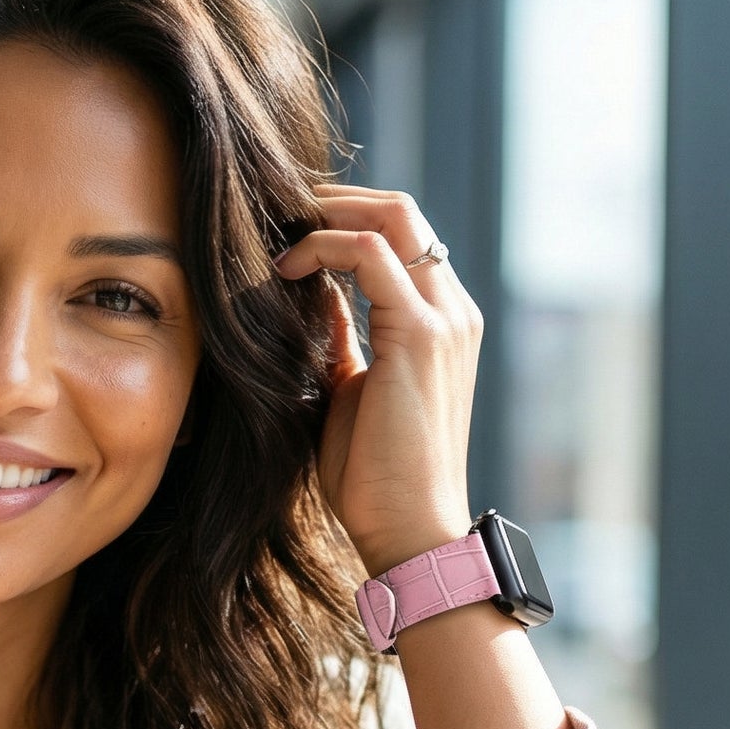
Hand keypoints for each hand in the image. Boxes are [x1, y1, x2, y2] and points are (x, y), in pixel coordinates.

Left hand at [274, 185, 483, 576]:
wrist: (408, 529)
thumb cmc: (375, 477)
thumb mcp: (350, 391)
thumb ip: (342, 341)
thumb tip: (314, 301)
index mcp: (442, 323)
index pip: (402, 239)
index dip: (345, 220)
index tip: (288, 231)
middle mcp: (452, 310)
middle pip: (401, 211)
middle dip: (335, 199)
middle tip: (277, 210)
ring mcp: (442, 318)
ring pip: (391, 216)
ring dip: (326, 213)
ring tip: (276, 231)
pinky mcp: (418, 333)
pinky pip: (368, 254)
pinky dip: (321, 247)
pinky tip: (283, 269)